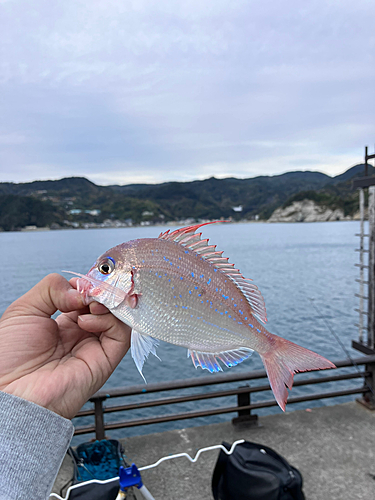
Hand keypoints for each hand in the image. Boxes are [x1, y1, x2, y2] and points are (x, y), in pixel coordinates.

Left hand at [0, 274, 130, 418]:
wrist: (12, 392)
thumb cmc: (9, 358)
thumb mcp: (24, 309)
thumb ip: (52, 288)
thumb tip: (81, 291)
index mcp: (63, 324)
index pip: (88, 297)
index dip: (88, 286)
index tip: (81, 282)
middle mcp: (81, 334)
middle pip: (106, 305)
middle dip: (100, 292)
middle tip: (89, 291)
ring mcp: (94, 347)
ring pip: (118, 317)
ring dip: (107, 304)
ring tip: (88, 305)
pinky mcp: (104, 360)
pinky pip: (122, 335)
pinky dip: (110, 320)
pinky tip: (86, 321)